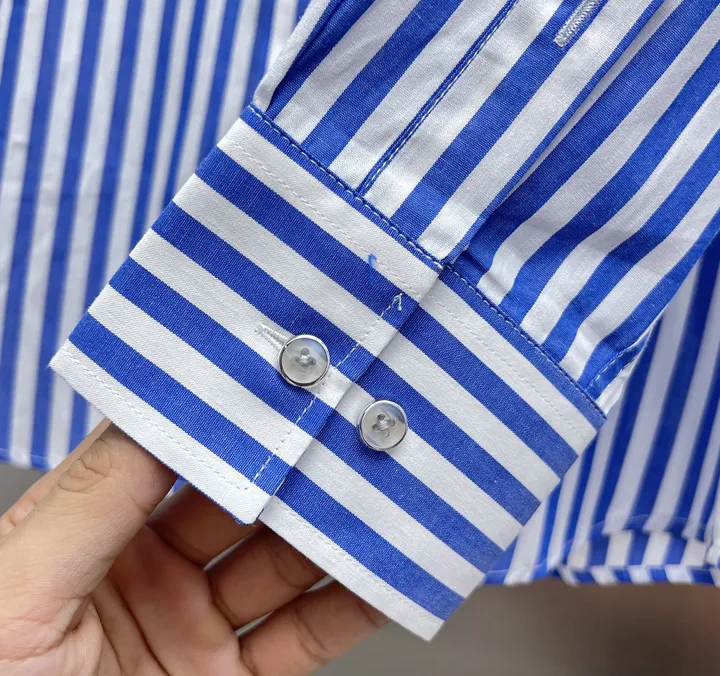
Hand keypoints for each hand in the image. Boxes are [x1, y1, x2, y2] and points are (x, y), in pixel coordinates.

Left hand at [0, 421, 385, 674]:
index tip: (274, 380)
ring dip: (333, 527)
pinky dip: (351, 606)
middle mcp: (150, 567)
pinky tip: (383, 572)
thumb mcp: (14, 593)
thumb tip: (160, 409)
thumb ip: (93, 499)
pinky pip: (303, 638)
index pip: (168, 451)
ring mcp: (194, 625)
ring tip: (380, 486)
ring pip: (283, 563)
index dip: (220, 415)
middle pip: (241, 501)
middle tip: (347, 427)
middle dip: (294, 465)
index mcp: (90, 529)